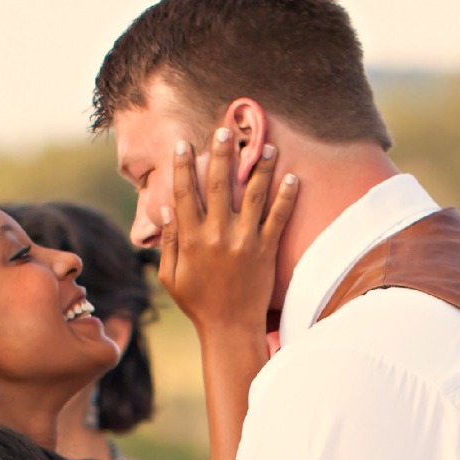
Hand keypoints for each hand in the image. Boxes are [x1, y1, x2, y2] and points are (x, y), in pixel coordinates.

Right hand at [157, 127, 297, 347]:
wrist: (230, 330)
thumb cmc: (198, 304)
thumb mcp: (171, 277)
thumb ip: (167, 243)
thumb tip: (166, 210)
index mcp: (191, 239)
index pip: (185, 194)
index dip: (183, 167)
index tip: (184, 144)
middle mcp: (217, 235)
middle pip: (220, 185)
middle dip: (222, 154)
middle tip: (225, 129)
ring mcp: (244, 242)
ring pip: (253, 196)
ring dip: (260, 168)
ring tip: (266, 146)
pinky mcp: (265, 251)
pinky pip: (278, 219)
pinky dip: (286, 198)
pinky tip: (292, 178)